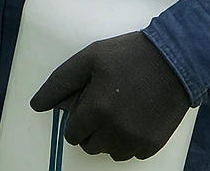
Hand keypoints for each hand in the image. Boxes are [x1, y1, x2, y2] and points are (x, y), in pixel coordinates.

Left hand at [30, 31, 190, 160]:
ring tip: (116, 111)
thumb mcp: (88, 58)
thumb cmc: (126, 55)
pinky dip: (127, 141)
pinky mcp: (153, 145)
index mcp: (98, 108)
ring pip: (109, 152)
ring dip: (107, 137)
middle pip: (89, 146)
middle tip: (99, 106)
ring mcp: (137, 140)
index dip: (74, 120)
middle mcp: (116, 130)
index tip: (82, 107)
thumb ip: (60, 82)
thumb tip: (36, 105)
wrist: (173, 60)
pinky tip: (133, 117)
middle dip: (89, 129)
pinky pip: (131, 154)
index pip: (72, 134)